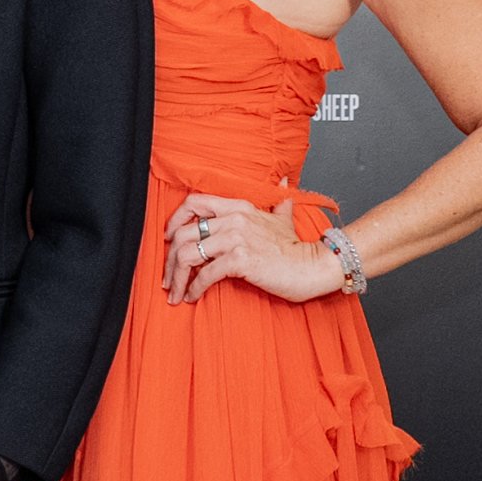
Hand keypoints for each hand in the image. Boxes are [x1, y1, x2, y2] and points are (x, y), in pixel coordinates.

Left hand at [163, 189, 348, 306]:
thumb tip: (283, 183)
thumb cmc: (295, 248)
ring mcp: (236, 238)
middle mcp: (233, 219)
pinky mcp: (240, 260)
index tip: (168, 240)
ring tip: (176, 293)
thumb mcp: (284, 219)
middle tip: (168, 279)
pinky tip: (193, 296)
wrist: (313, 266)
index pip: (194, 203)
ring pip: (188, 254)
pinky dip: (194, 287)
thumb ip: (278, 203)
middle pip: (183, 234)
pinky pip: (205, 274)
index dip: (174, 221)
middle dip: (169, 260)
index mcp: (238, 207)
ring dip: (177, 277)